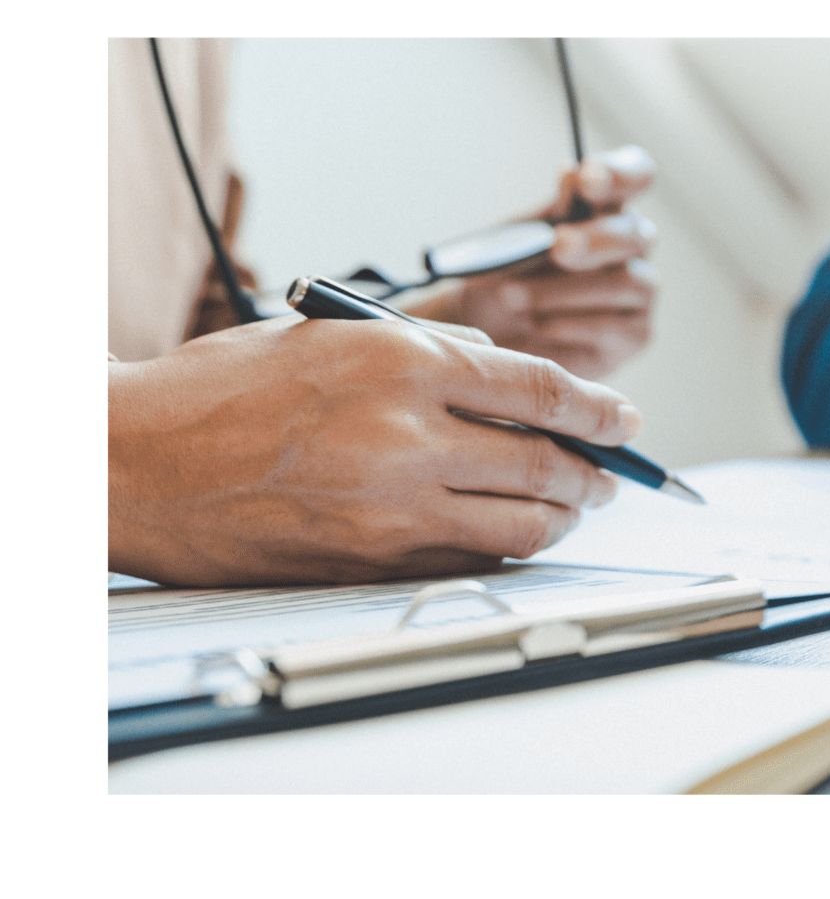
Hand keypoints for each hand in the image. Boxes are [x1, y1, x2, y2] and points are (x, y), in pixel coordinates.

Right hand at [109, 315, 641, 586]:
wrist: (135, 462)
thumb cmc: (223, 387)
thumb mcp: (333, 332)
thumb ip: (431, 349)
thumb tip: (508, 372)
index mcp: (401, 362)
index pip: (540, 388)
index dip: (600, 408)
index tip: (626, 419)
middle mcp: (406, 436)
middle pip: (547, 463)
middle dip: (596, 470)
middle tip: (611, 473)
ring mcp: (390, 509)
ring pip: (521, 527)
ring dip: (564, 519)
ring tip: (574, 508)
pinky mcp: (369, 564)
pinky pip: (468, 565)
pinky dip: (504, 551)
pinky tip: (510, 537)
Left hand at [397, 145, 657, 379]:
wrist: (493, 330)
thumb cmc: (511, 273)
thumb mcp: (519, 239)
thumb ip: (551, 213)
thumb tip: (572, 173)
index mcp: (608, 207)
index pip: (636, 174)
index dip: (622, 173)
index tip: (587, 180)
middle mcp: (633, 245)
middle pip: (635, 234)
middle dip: (594, 240)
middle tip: (557, 246)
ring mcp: (640, 291)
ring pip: (624, 282)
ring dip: (564, 289)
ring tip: (513, 296)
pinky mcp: (636, 334)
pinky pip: (613, 326)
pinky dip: (571, 323)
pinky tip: (539, 324)